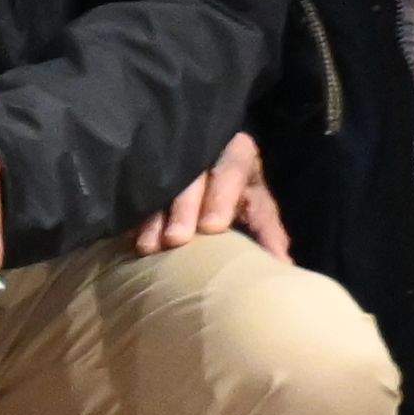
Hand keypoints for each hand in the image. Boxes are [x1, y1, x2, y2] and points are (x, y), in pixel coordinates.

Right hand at [135, 130, 293, 259]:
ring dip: (154, 217)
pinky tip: (129, 234)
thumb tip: (284, 263)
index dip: (221, 196)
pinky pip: (139, 188)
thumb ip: (268, 231)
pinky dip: (136, 214)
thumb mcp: (257, 204)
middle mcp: (203, 150)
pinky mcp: (148, 168)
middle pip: (193, 176)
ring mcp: (172, 157)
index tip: (212, 227)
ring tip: (148, 247)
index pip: (232, 168)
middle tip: (176, 240)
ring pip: (162, 182)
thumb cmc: (241, 191)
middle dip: (184, 209)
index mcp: (238, 154)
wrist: (212, 167)